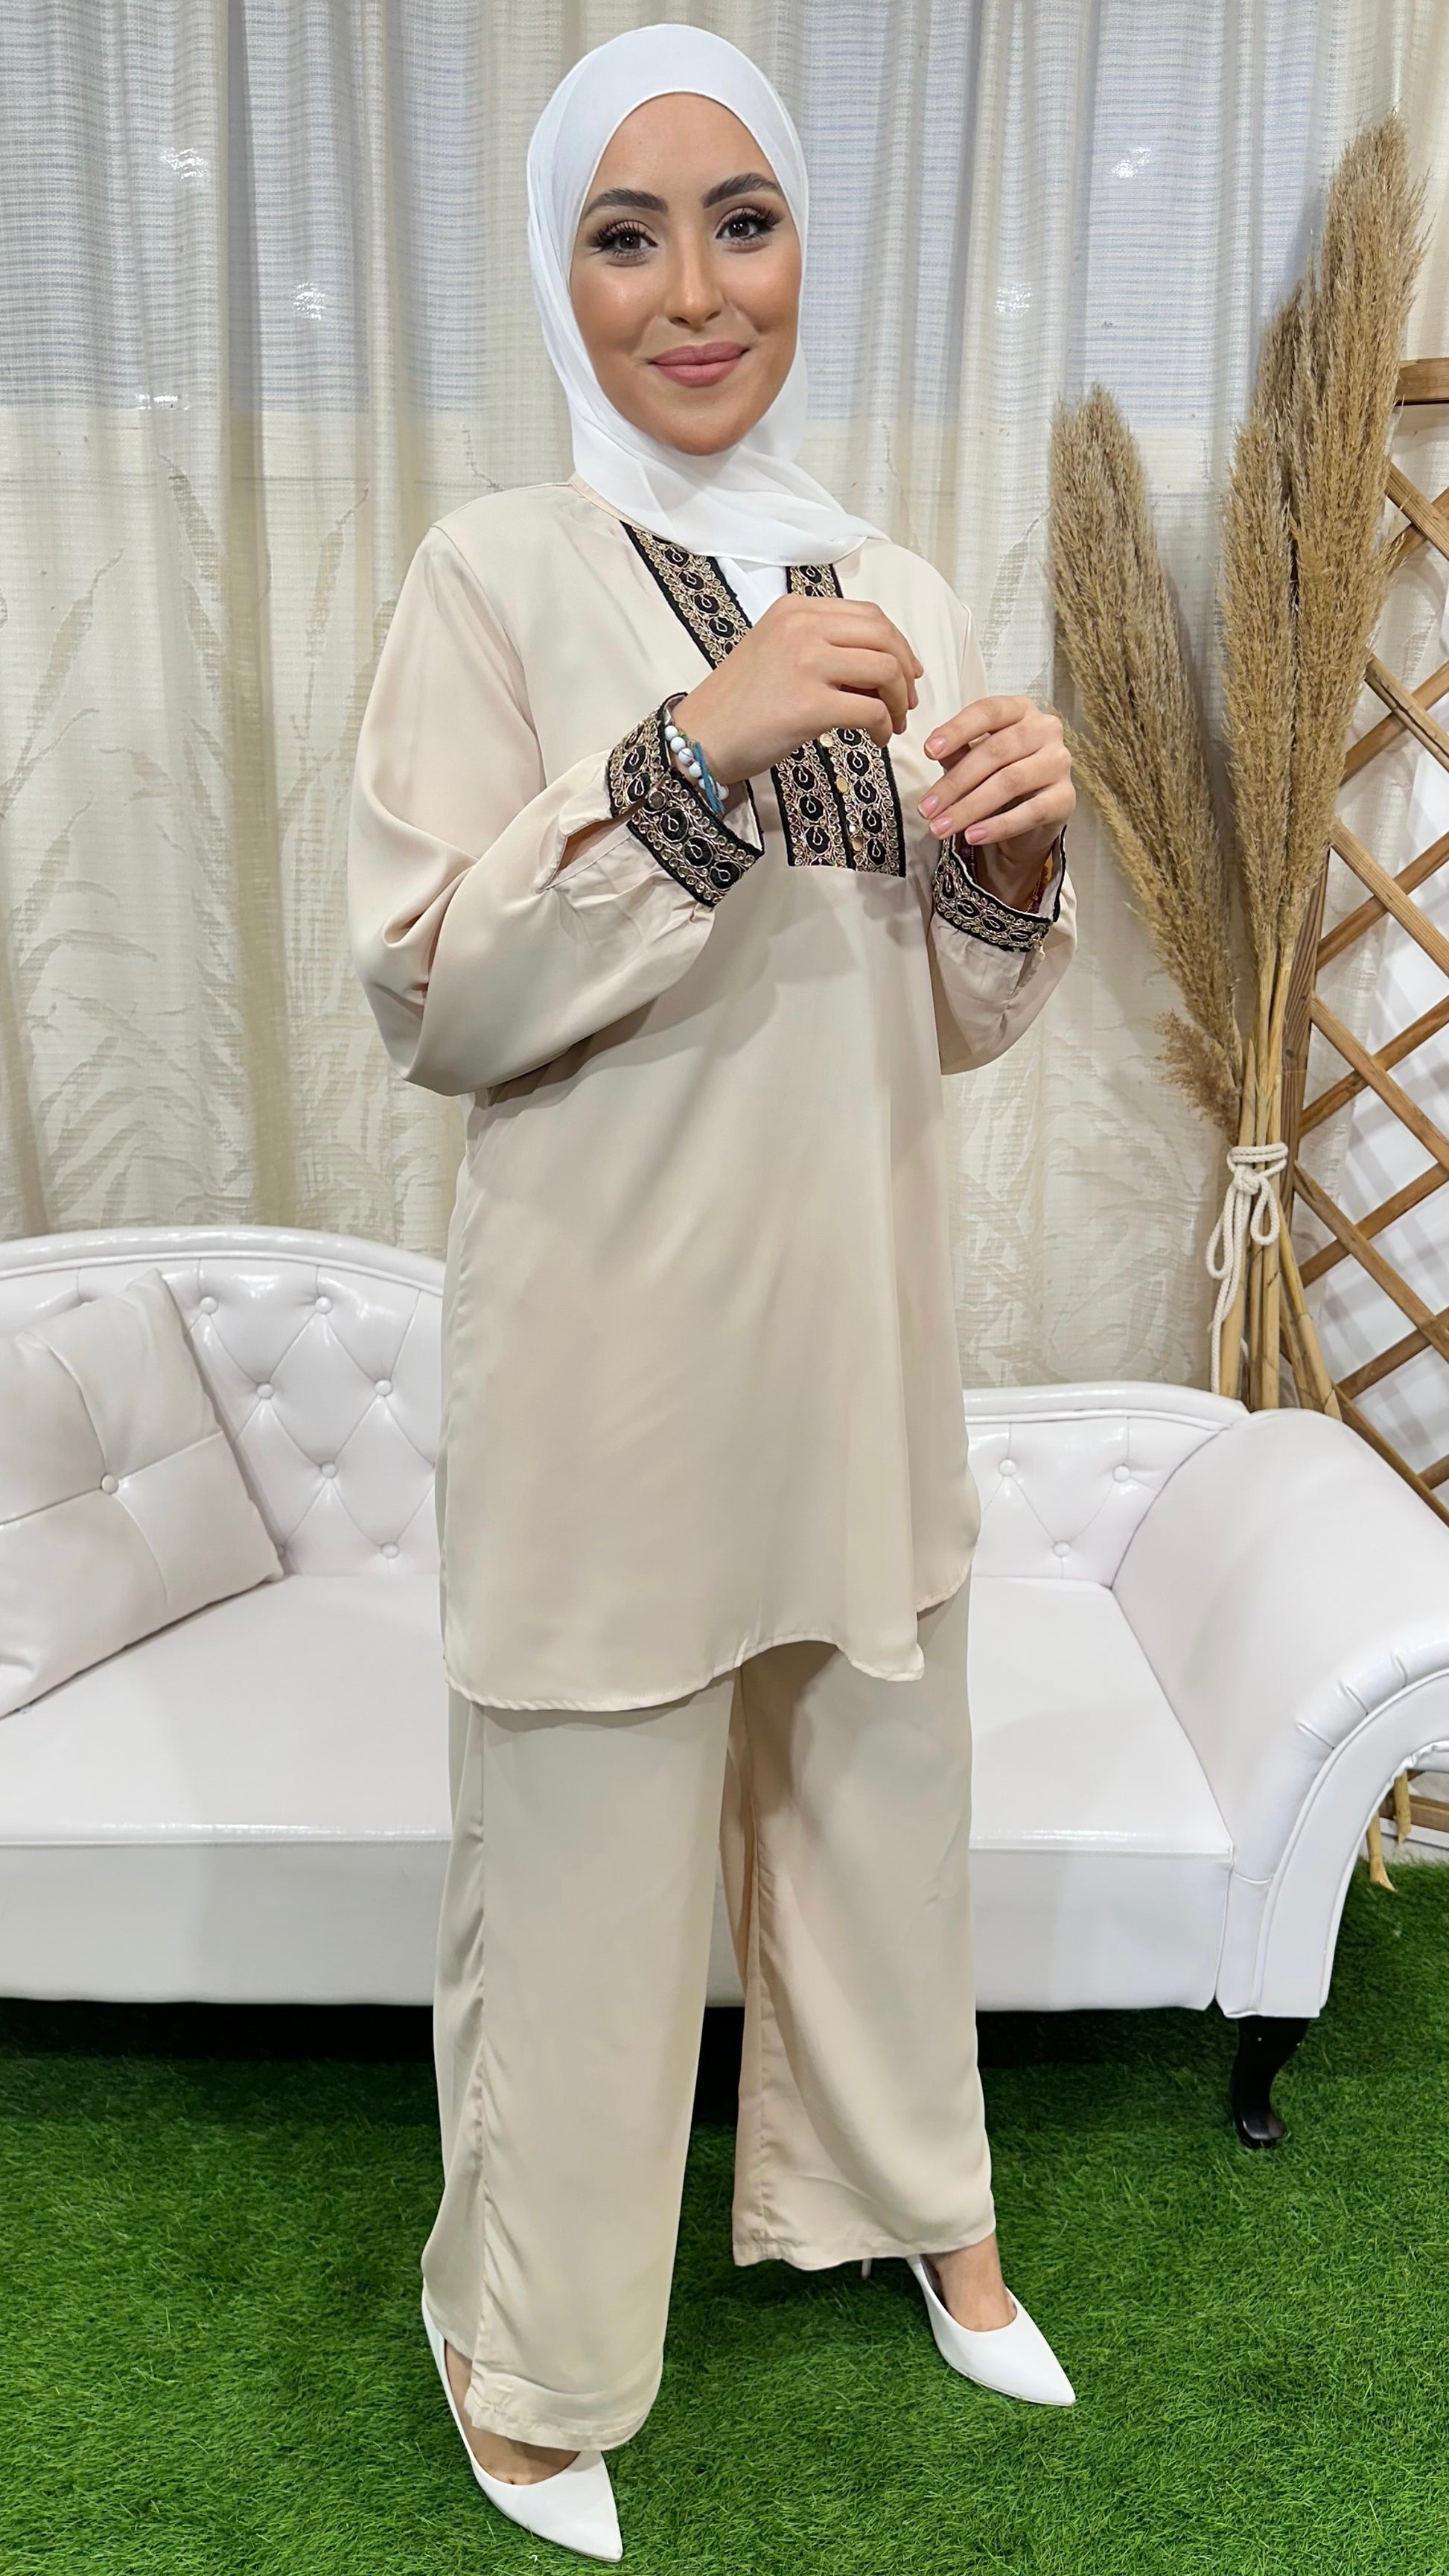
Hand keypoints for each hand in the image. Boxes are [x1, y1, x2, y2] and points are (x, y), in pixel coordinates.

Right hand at [672, 595, 922, 789]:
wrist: (701, 736)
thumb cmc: (739, 703)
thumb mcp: (777, 651)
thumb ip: (821, 646)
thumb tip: (877, 666)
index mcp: (795, 609)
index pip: (868, 614)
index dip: (898, 643)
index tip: (907, 671)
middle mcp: (802, 627)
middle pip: (884, 637)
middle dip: (906, 672)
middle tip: (908, 701)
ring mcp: (806, 663)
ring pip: (885, 670)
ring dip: (900, 701)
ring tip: (894, 723)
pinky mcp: (810, 705)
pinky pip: (871, 710)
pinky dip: (884, 727)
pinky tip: (878, 739)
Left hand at [918, 696, 1072, 899]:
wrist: (1032, 815)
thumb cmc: (999, 775)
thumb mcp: (973, 759)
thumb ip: (957, 751)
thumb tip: (935, 749)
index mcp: (1020, 710)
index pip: (988, 712)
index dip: (958, 730)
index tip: (929, 751)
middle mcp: (1046, 729)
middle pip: (996, 751)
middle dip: (955, 782)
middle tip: (926, 808)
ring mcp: (1059, 763)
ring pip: (1010, 782)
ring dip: (969, 807)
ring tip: (940, 827)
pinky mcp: (1065, 797)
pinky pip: (1030, 812)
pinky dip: (998, 826)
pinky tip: (972, 836)